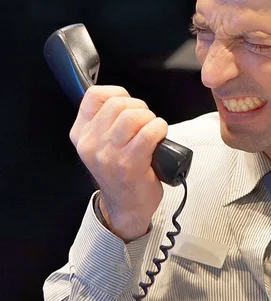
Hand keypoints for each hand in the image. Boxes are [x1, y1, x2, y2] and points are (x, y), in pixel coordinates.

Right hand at [69, 86, 167, 240]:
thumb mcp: (100, 145)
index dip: (118, 94)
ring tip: (152, 130)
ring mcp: (109, 154)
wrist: (126, 207)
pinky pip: (149, 132)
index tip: (128, 106)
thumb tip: (125, 99)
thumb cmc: (119, 174)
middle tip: (145, 122)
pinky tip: (160, 137)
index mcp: (81, 134)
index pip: (94, 95)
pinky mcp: (129, 164)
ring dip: (150, 119)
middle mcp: (91, 143)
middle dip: (139, 108)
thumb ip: (104, 121)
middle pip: (119, 103)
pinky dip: (160, 129)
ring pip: (134, 116)